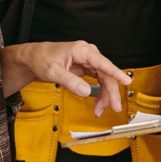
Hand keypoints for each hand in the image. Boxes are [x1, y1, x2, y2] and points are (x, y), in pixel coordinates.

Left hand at [2, 40, 130, 113]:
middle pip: (106, 74)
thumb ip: (71, 82)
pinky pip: (98, 81)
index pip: (103, 63)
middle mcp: (88, 54)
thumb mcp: (54, 72)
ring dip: (104, 96)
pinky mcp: (87, 68)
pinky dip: (99, 93)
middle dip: (110, 93)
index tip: (126, 81)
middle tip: (114, 108)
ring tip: (99, 110)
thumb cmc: (42, 59)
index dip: (116, 73)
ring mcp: (89, 61)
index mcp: (82, 50)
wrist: (34, 58)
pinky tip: (97, 103)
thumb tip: (87, 92)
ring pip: (104, 79)